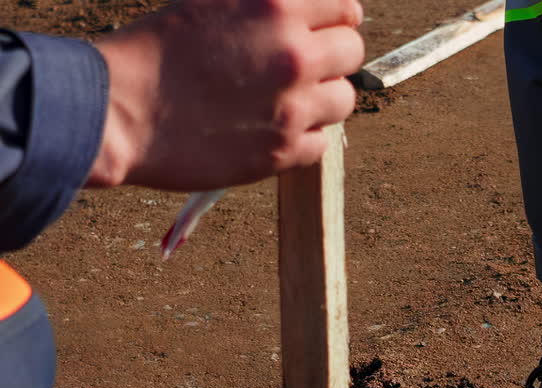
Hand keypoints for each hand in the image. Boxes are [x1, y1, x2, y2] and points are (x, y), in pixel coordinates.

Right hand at [87, 0, 363, 189]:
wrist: (124, 111)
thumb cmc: (159, 49)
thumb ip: (266, 2)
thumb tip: (298, 9)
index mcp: (276, 4)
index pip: (346, 7)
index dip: (335, 18)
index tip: (322, 29)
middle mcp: (293, 54)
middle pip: (352, 52)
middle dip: (332, 56)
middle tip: (305, 66)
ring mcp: (291, 107)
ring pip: (343, 100)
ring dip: (323, 99)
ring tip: (289, 100)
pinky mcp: (281, 154)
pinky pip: (322, 145)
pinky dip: (305, 138)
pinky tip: (275, 130)